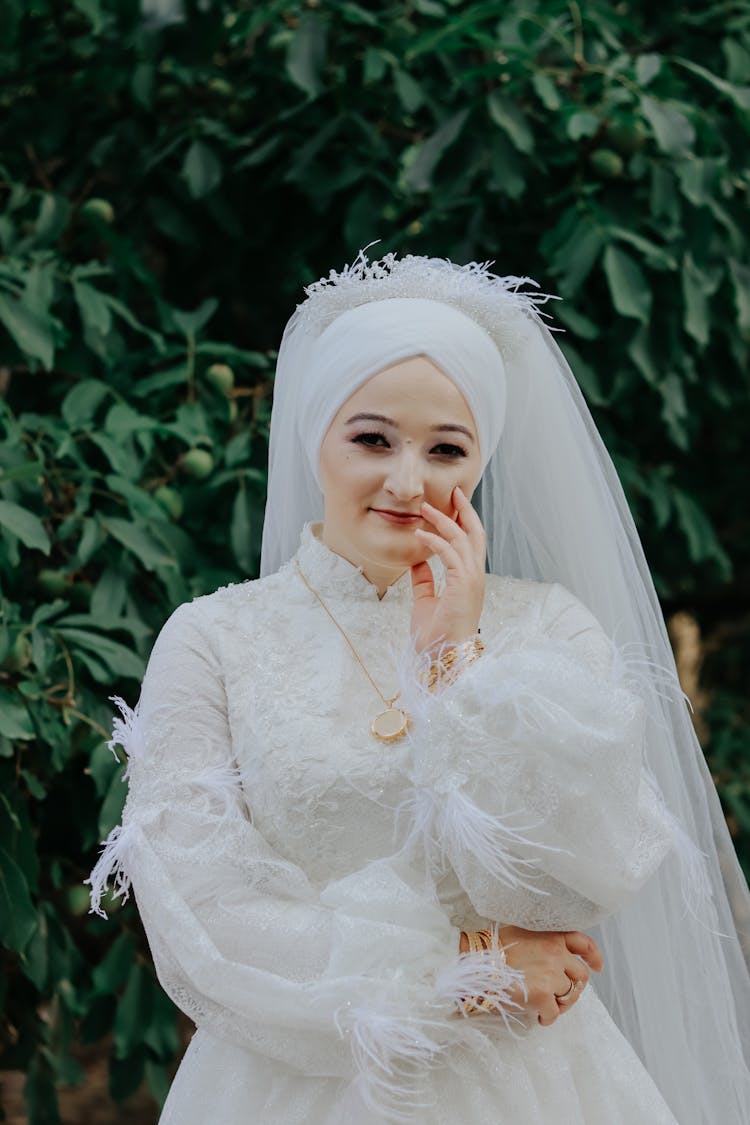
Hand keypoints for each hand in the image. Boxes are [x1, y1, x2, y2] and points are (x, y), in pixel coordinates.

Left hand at [410, 486, 486, 652]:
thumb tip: (416, 561)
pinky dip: (435, 541)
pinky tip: (420, 534)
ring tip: (426, 507)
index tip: (453, 504)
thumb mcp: (426, 601)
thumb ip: (424, 580)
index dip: (463, 522)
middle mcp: (475, 576)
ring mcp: (472, 580)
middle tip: (453, 491)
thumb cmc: (437, 635)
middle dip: (464, 511)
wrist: (443, 657)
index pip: (470, 543)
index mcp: (469, 579)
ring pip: (462, 539)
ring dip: (444, 520)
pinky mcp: (463, 584)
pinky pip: (450, 554)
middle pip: (474, 534)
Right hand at [459, 926, 601, 1026]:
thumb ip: (541, 939)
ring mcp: (552, 975)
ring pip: (569, 995)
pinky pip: (555, 1013)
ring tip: (548, 1007)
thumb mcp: (521, 931)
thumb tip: (550, 953)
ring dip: (562, 1003)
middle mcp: (556, 953)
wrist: (478, 963)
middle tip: (563, 995)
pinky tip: (539, 1017)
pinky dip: (549, 1018)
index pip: (583, 943)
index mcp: (552, 935)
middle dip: (575, 987)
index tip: (596, 966)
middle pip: (580, 975)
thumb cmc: (493, 947)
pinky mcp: (543, 996)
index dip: (593, 956)